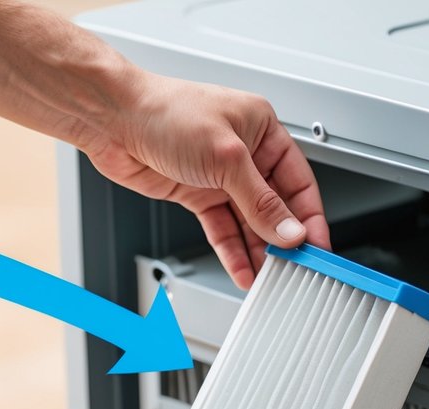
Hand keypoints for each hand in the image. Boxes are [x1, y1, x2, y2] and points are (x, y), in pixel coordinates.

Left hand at [78, 68, 330, 288]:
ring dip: (258, 250)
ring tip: (270, 276)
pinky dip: (233, 251)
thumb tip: (289, 230)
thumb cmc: (164, 112)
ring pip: (248, 222)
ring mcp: (220, 176)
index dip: (310, 216)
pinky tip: (243, 269)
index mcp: (262, 129)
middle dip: (283, 239)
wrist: (112, 120)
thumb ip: (260, 201)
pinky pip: (222, 229)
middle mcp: (244, 153)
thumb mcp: (226, 158)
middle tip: (295, 267)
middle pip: (275, 206)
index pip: (299, 181)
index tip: (317, 246)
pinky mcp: (197, 194)